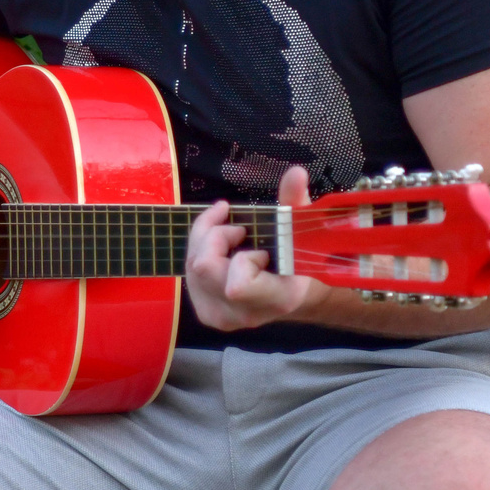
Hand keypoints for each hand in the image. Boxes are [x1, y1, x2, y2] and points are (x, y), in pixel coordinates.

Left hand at [186, 166, 322, 331]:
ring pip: (191, 266)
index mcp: (276, 300)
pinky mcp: (204, 311)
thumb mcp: (301, 231)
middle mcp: (244, 314)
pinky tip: (219, 243)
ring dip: (208, 239)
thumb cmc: (298, 261)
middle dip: (218, 236)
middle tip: (240, 229)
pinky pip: (189, 271)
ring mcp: (220, 316)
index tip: (261, 249)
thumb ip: (295, 203)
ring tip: (232, 233)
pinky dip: (200, 248)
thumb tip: (296, 173)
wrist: (291, 295)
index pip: (238, 285)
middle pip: (204, 267)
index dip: (243, 258)